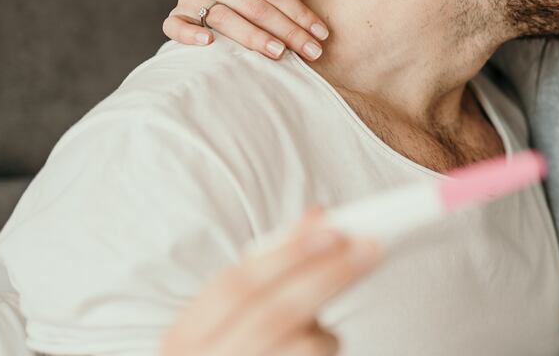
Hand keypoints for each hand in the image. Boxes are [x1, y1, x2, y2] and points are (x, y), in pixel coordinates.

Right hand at [161, 208, 380, 355]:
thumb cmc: (229, 352)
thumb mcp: (231, 314)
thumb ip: (271, 267)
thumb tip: (318, 216)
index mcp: (186, 336)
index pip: (235, 286)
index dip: (285, 256)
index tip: (333, 231)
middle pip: (276, 313)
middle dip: (328, 275)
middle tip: (372, 247)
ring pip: (303, 348)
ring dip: (325, 330)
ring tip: (321, 329)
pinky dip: (325, 351)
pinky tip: (317, 351)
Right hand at [163, 0, 329, 60]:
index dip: (300, 13)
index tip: (322, 33)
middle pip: (254, 8)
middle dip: (288, 32)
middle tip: (312, 52)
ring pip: (224, 19)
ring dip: (254, 38)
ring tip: (280, 53)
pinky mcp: (178, 16)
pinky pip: (176, 26)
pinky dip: (190, 35)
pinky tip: (210, 44)